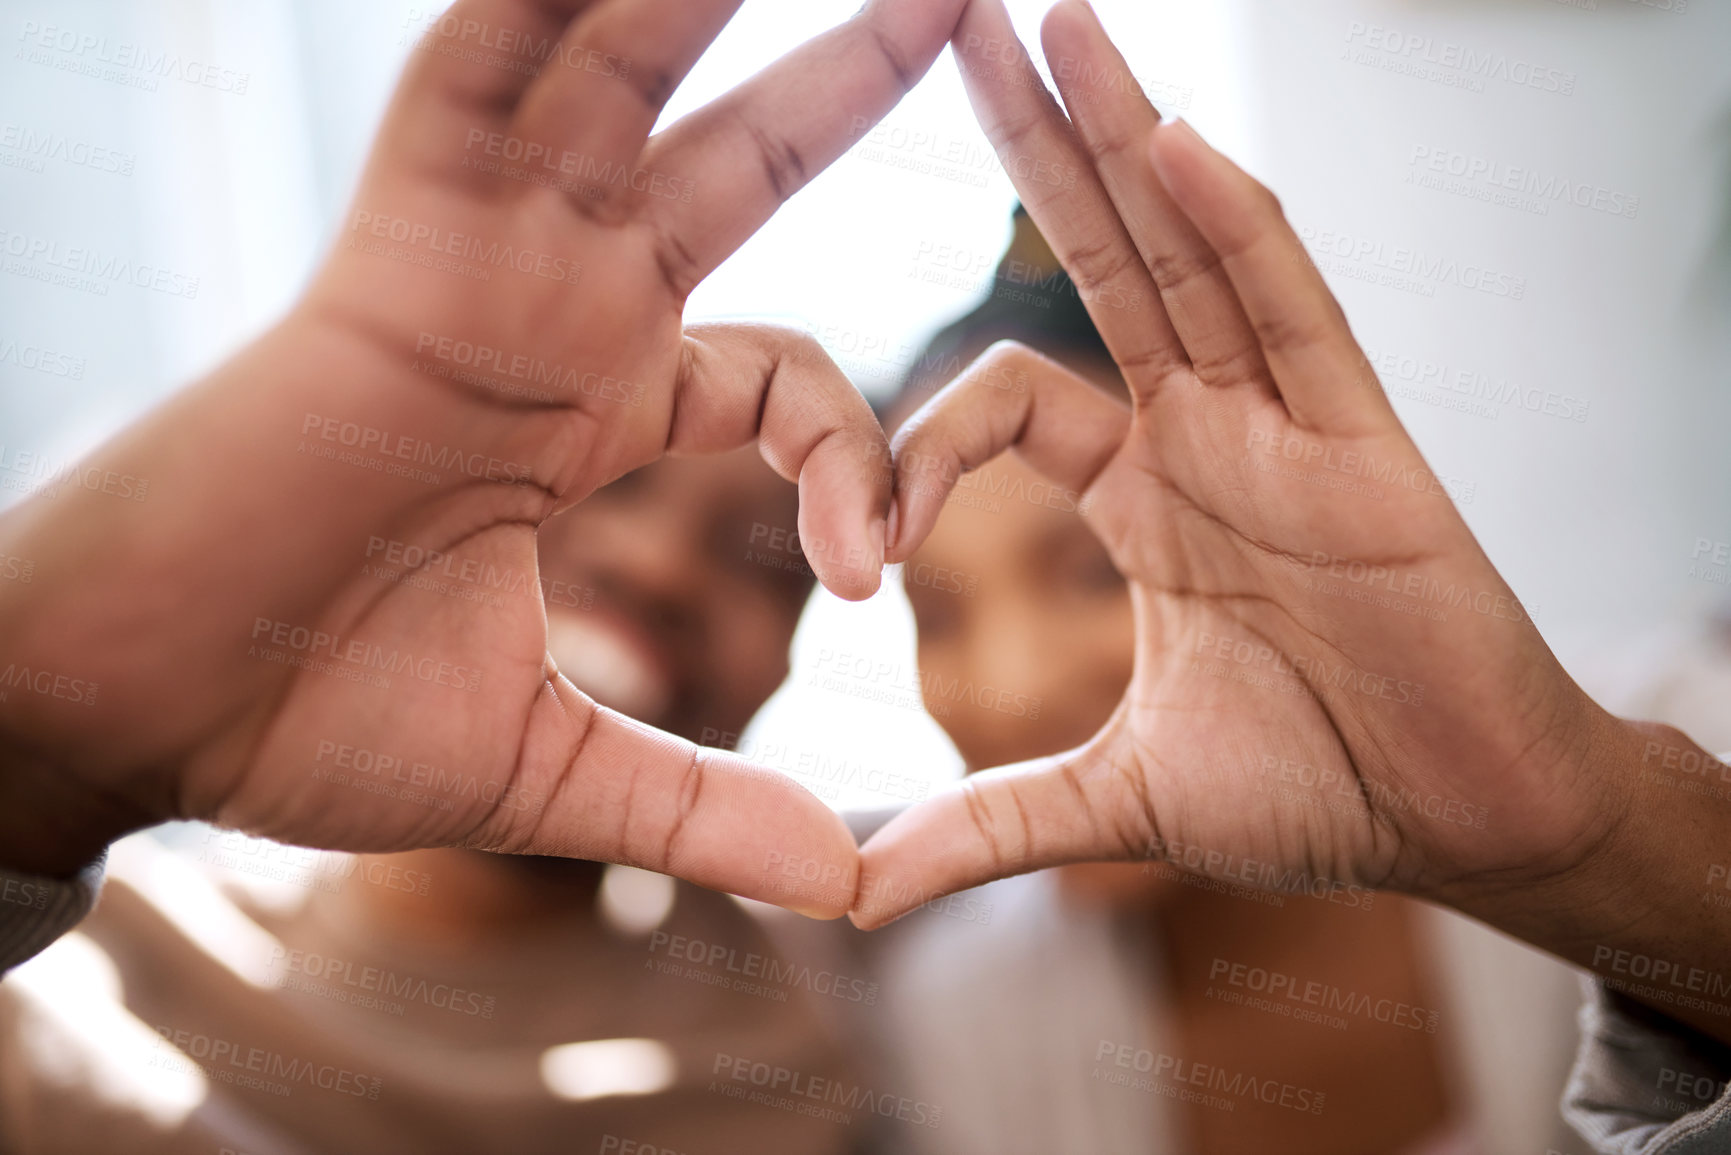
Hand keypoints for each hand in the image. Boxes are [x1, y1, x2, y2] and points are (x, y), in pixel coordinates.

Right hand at [0, 0, 964, 915]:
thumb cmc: (311, 721)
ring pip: (617, 80)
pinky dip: (546, 5)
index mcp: (594, 408)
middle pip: (732, 160)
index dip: (855, 459)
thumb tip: (849, 884)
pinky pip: (475, 79)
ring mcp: (476, 264)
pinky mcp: (395, 247)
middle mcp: (551, 311)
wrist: (145, 711)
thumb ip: (705, 804)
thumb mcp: (555, 770)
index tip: (862, 579)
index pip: (788, 374)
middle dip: (843, 78)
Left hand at [856, 0, 1664, 935]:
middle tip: (957, 26)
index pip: (1013, 402)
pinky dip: (1238, 231)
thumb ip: (983, 824)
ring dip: (1123, 137)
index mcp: (1148, 494)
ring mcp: (1290, 425)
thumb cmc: (1319, 790)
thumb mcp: (1114, 802)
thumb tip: (846, 888)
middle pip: (1104, 261)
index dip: (924, 441)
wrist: (1462, 826)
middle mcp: (1211, 434)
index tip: (865, 538)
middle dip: (1033, 147)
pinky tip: (1175, 144)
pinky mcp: (1367, 444)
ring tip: (1052, 25)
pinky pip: (1295, 314)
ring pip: (1193, 251)